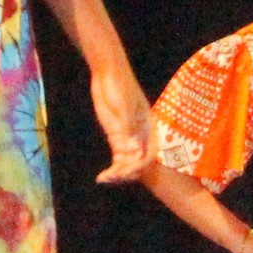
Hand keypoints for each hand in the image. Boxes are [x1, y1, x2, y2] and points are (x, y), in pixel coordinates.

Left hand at [91, 61, 155, 182]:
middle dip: (128, 172)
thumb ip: (128, 128)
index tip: (130, 172)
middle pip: (138, 160)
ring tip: (106, 180)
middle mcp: (140, 135)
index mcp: (148, 126)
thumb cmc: (119, 86)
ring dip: (119, 173)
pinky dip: (112, 168)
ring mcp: (127, 136)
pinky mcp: (115, 136)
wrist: (107, 73)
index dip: (141, 165)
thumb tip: (133, 150)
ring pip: (127, 161)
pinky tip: (102, 178)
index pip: (150, 152)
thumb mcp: (124, 106)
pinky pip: (117, 157)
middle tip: (114, 178)